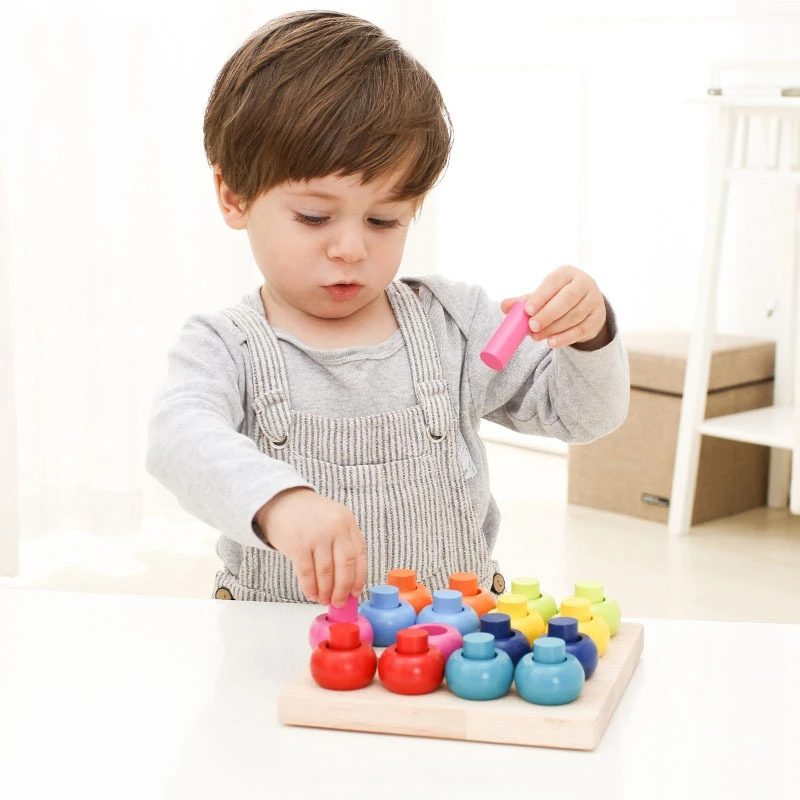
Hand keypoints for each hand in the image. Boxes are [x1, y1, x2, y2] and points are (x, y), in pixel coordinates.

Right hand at [253, 488, 366, 606]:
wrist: (281, 501)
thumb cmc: (309, 515)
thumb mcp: (333, 520)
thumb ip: (343, 543)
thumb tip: (348, 581)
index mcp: (347, 522)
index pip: (360, 554)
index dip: (359, 577)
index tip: (356, 592)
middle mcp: (334, 527)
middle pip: (345, 566)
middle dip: (343, 589)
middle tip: (340, 602)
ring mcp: (316, 536)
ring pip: (326, 572)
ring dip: (326, 591)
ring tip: (324, 599)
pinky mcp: (297, 545)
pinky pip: (307, 573)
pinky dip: (310, 587)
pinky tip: (311, 594)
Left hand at [501, 265, 609, 349]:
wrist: (585, 305)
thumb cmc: (557, 297)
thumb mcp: (542, 296)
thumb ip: (524, 301)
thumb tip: (505, 306)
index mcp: (567, 273)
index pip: (554, 282)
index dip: (541, 296)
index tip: (527, 310)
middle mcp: (584, 284)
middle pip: (567, 299)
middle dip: (548, 314)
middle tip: (532, 326)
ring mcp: (594, 301)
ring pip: (574, 316)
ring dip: (554, 328)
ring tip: (536, 337)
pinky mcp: (597, 318)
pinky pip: (582, 329)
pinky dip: (565, 337)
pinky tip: (551, 343)